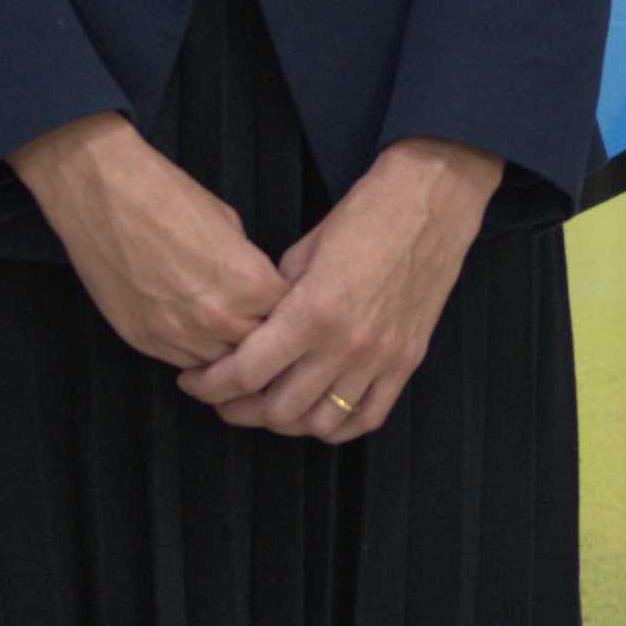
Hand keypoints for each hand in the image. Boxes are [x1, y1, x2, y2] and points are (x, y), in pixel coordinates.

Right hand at [10, 114, 284, 371]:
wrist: (100, 192)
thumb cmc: (165, 194)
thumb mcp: (227, 222)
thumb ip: (247, 265)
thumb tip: (253, 286)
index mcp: (248, 282)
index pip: (285, 313)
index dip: (283, 304)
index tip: (276, 298)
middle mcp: (216, 317)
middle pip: (257, 345)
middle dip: (258, 330)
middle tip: (251, 315)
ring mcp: (177, 334)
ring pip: (220, 363)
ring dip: (224, 346)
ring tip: (220, 322)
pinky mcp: (143, 340)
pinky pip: (182, 362)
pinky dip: (192, 350)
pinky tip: (190, 326)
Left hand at [185, 138, 502, 439]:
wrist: (431, 200)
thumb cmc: (365, 214)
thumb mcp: (304, 250)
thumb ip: (275, 299)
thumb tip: (252, 330)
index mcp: (312, 311)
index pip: (246, 373)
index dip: (210, 385)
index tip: (194, 382)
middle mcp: (347, 344)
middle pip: (278, 410)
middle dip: (239, 410)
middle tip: (224, 397)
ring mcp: (381, 359)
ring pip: (320, 424)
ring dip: (286, 423)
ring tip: (269, 406)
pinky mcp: (407, 362)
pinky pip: (367, 419)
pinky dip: (336, 426)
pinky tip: (316, 413)